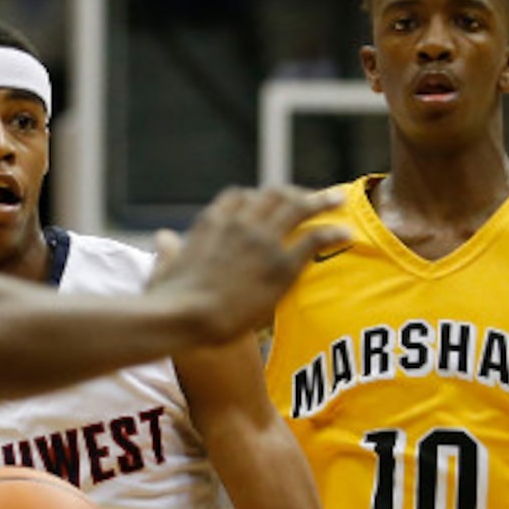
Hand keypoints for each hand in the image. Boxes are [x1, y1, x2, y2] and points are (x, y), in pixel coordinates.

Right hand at [148, 185, 349, 339]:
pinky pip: (314, 238)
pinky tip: (345, 234)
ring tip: (338, 199)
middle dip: (292, 192)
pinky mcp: (280, 264)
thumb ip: (168, 251)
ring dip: (320, 200)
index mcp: (213, 222)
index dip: (256, 198)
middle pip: (272, 194)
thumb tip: (163, 238)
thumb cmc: (168, 300)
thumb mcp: (164, 268)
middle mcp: (240, 223)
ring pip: (298, 207)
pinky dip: (332, 232)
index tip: (266, 202)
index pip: (239, 197)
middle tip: (310, 197)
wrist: (185, 315)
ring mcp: (262, 241)